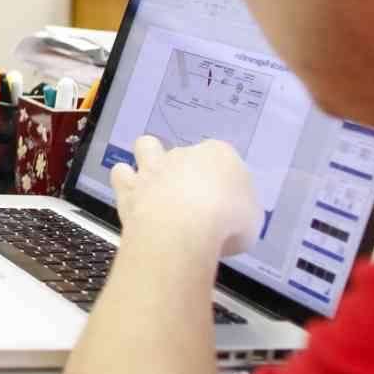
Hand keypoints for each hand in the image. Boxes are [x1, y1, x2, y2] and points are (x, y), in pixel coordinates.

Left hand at [108, 135, 262, 256]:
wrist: (185, 228)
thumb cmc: (227, 221)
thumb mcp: (252, 219)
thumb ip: (241, 210)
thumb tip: (233, 217)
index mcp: (220, 155)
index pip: (222, 158)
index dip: (222, 180)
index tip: (224, 202)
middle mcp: (184, 155)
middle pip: (186, 155)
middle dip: (187, 173)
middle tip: (192, 201)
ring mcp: (154, 167)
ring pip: (146, 146)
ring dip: (148, 159)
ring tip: (155, 180)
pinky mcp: (130, 187)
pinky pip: (121, 173)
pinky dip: (125, 181)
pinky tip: (133, 194)